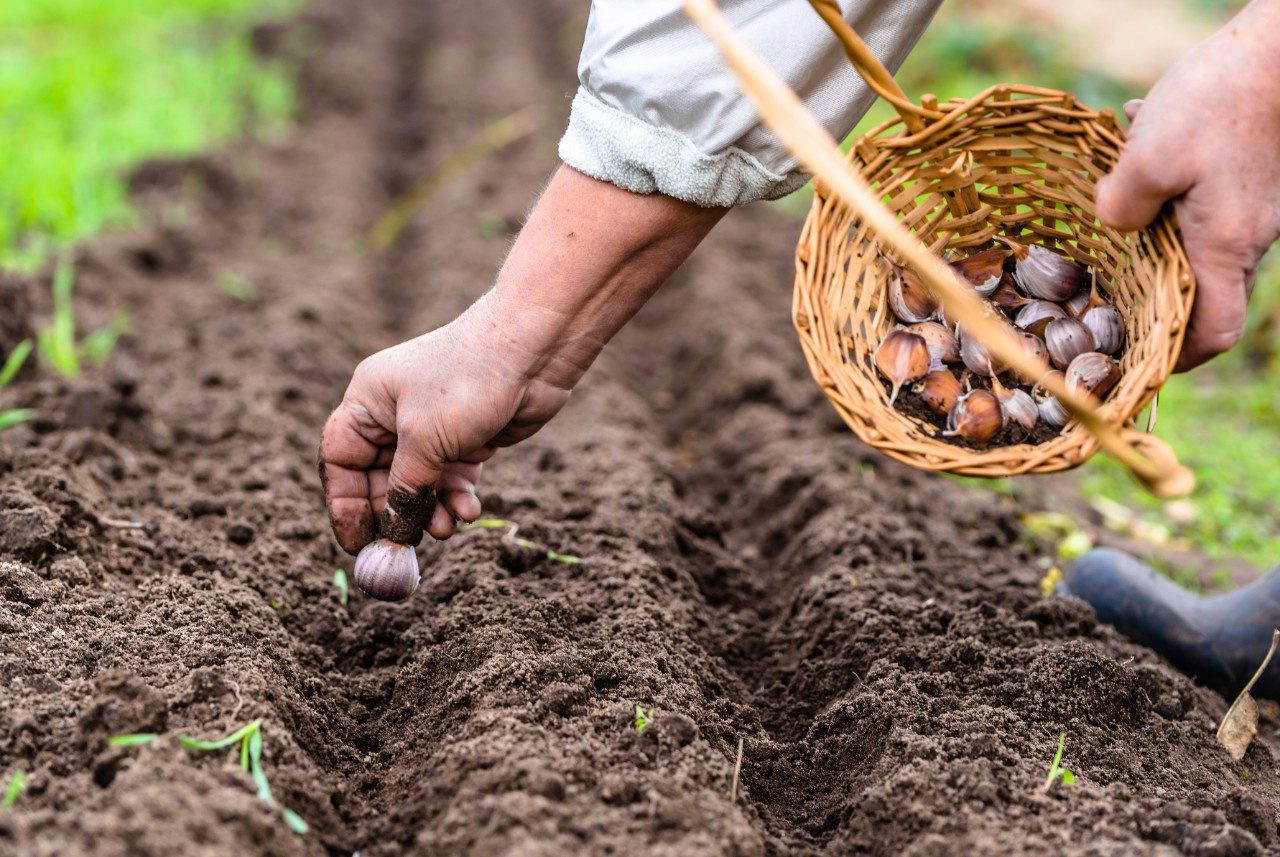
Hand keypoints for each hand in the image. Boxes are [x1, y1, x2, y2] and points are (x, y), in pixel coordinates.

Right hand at [319, 299, 571, 552]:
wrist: (534, 351)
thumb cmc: (467, 382)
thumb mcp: (425, 440)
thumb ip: (405, 490)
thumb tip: (392, 533)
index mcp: (368, 402)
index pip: (341, 460)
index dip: (345, 504)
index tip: (356, 543)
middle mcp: (394, 414)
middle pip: (380, 479)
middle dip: (396, 513)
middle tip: (407, 547)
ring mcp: (432, 427)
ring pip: (420, 485)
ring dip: (431, 511)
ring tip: (447, 528)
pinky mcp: (466, 439)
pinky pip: (451, 480)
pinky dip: (457, 498)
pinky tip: (469, 511)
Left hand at [1094, 0, 1279, 370]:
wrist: (1278, 44)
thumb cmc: (1219, 99)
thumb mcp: (1149, 156)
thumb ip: (1120, 206)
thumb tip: (1108, 226)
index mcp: (1226, 245)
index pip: (1214, 332)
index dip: (1179, 357)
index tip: (1140, 358)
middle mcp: (1247, 236)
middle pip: (1203, 296)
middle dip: (1155, 301)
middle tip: (1104, 298)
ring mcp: (1251, 208)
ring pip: (1196, 245)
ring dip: (1151, 236)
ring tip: (1113, 205)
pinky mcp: (1246, 179)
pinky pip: (1200, 204)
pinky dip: (1165, 193)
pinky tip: (1133, 149)